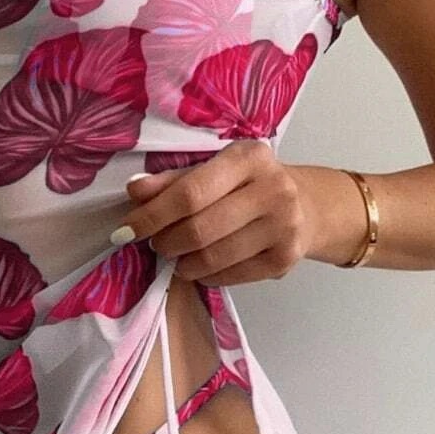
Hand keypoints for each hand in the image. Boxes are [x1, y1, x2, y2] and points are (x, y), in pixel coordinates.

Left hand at [112, 139, 315, 285]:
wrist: (308, 206)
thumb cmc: (250, 185)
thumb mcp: (215, 170)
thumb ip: (174, 181)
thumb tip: (134, 192)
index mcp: (250, 157)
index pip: (191, 192)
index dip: (152, 215)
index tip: (126, 230)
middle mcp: (273, 188)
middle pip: (200, 229)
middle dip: (167, 242)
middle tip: (157, 245)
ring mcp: (283, 226)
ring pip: (213, 257)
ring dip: (184, 263)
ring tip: (178, 257)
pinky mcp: (285, 258)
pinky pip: (230, 275)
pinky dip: (206, 276)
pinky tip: (200, 267)